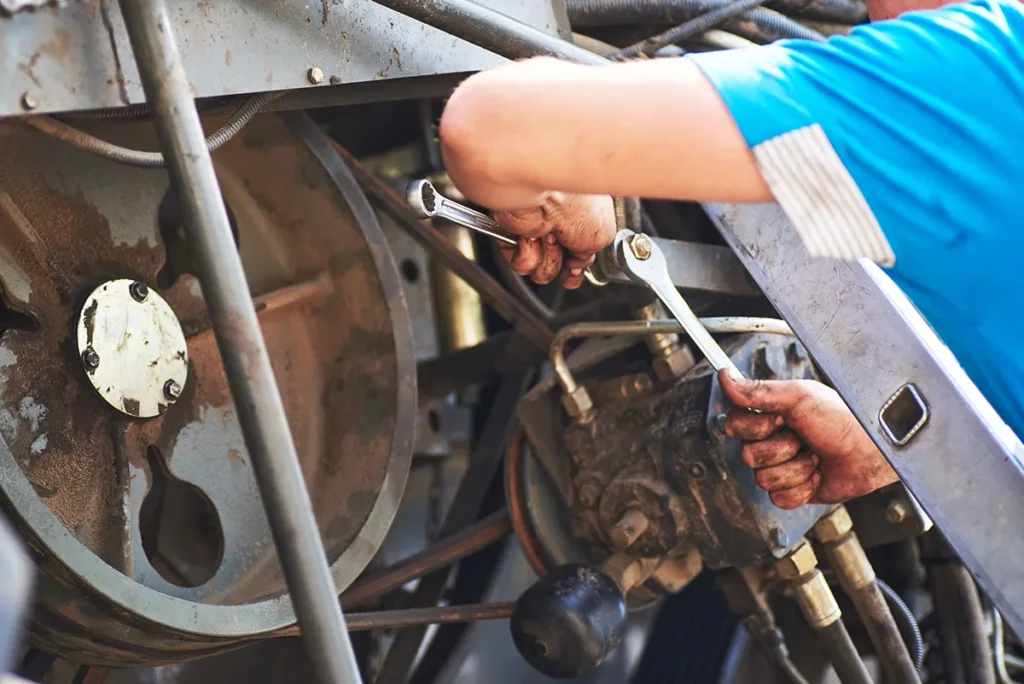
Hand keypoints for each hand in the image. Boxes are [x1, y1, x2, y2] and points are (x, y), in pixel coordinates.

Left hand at [494, 193, 615, 289]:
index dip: (576, 267)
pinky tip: (533, 238)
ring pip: (541, 271)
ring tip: (549, 238)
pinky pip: (522, 264)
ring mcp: (532, 232)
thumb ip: (590, 255)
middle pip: (558, 267)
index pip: (576, 254)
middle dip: (562, 264)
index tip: (574, 269)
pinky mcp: (511, 237)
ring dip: (549, 260)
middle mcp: (554, 224)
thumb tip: (577, 265)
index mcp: (578, 217)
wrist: (546, 194)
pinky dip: (530, 255)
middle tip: (564, 245)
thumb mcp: (602, 234)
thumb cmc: (577, 203)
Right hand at [718, 369, 898, 509]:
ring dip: (795, 469)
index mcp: (768, 415)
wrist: (871, 452)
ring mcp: (780, 467)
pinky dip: (802, 489)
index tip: (780, 419)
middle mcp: (770, 441)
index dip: (755, 427)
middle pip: (748, 455)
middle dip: (781, 449)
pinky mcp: (792, 491)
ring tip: (815, 457)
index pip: (734, 424)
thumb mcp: (799, 396)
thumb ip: (759, 390)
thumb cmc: (843, 418)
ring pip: (762, 480)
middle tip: (803, 438)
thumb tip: (724, 376)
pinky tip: (817, 475)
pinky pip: (779, 499)